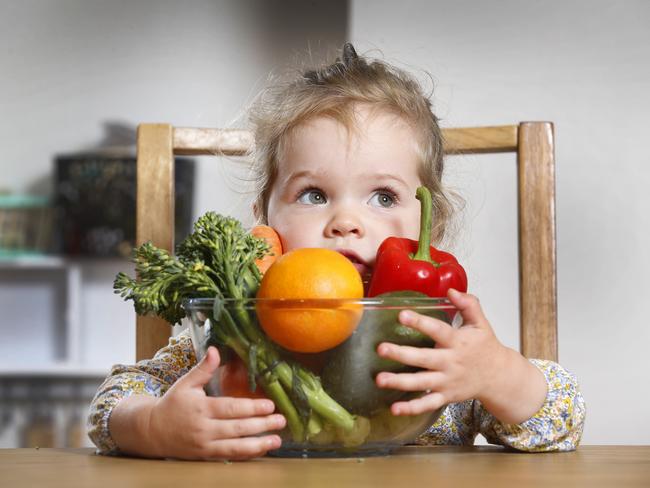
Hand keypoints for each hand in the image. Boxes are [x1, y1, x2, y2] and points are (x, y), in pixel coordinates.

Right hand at [112, 347, 285, 459]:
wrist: (151, 431)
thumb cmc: (172, 404)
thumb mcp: (186, 383)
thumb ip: (203, 368)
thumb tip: (215, 350)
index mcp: (201, 408)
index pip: (231, 408)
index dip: (252, 407)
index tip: (270, 405)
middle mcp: (204, 428)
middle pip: (237, 428)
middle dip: (262, 425)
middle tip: (281, 421)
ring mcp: (205, 445)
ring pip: (235, 447)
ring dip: (258, 444)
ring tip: (277, 440)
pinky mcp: (205, 456)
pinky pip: (229, 457)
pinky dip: (246, 455)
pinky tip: (261, 450)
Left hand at [375, 288, 544, 422]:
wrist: (499, 377)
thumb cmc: (486, 347)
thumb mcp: (481, 323)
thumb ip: (468, 304)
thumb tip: (452, 290)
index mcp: (457, 342)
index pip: (437, 330)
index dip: (420, 322)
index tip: (402, 314)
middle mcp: (450, 362)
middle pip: (423, 358)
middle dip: (401, 354)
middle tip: (381, 348)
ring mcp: (447, 381)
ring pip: (421, 382)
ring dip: (399, 382)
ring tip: (379, 379)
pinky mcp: (445, 396)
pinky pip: (427, 404)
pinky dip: (411, 408)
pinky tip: (394, 408)